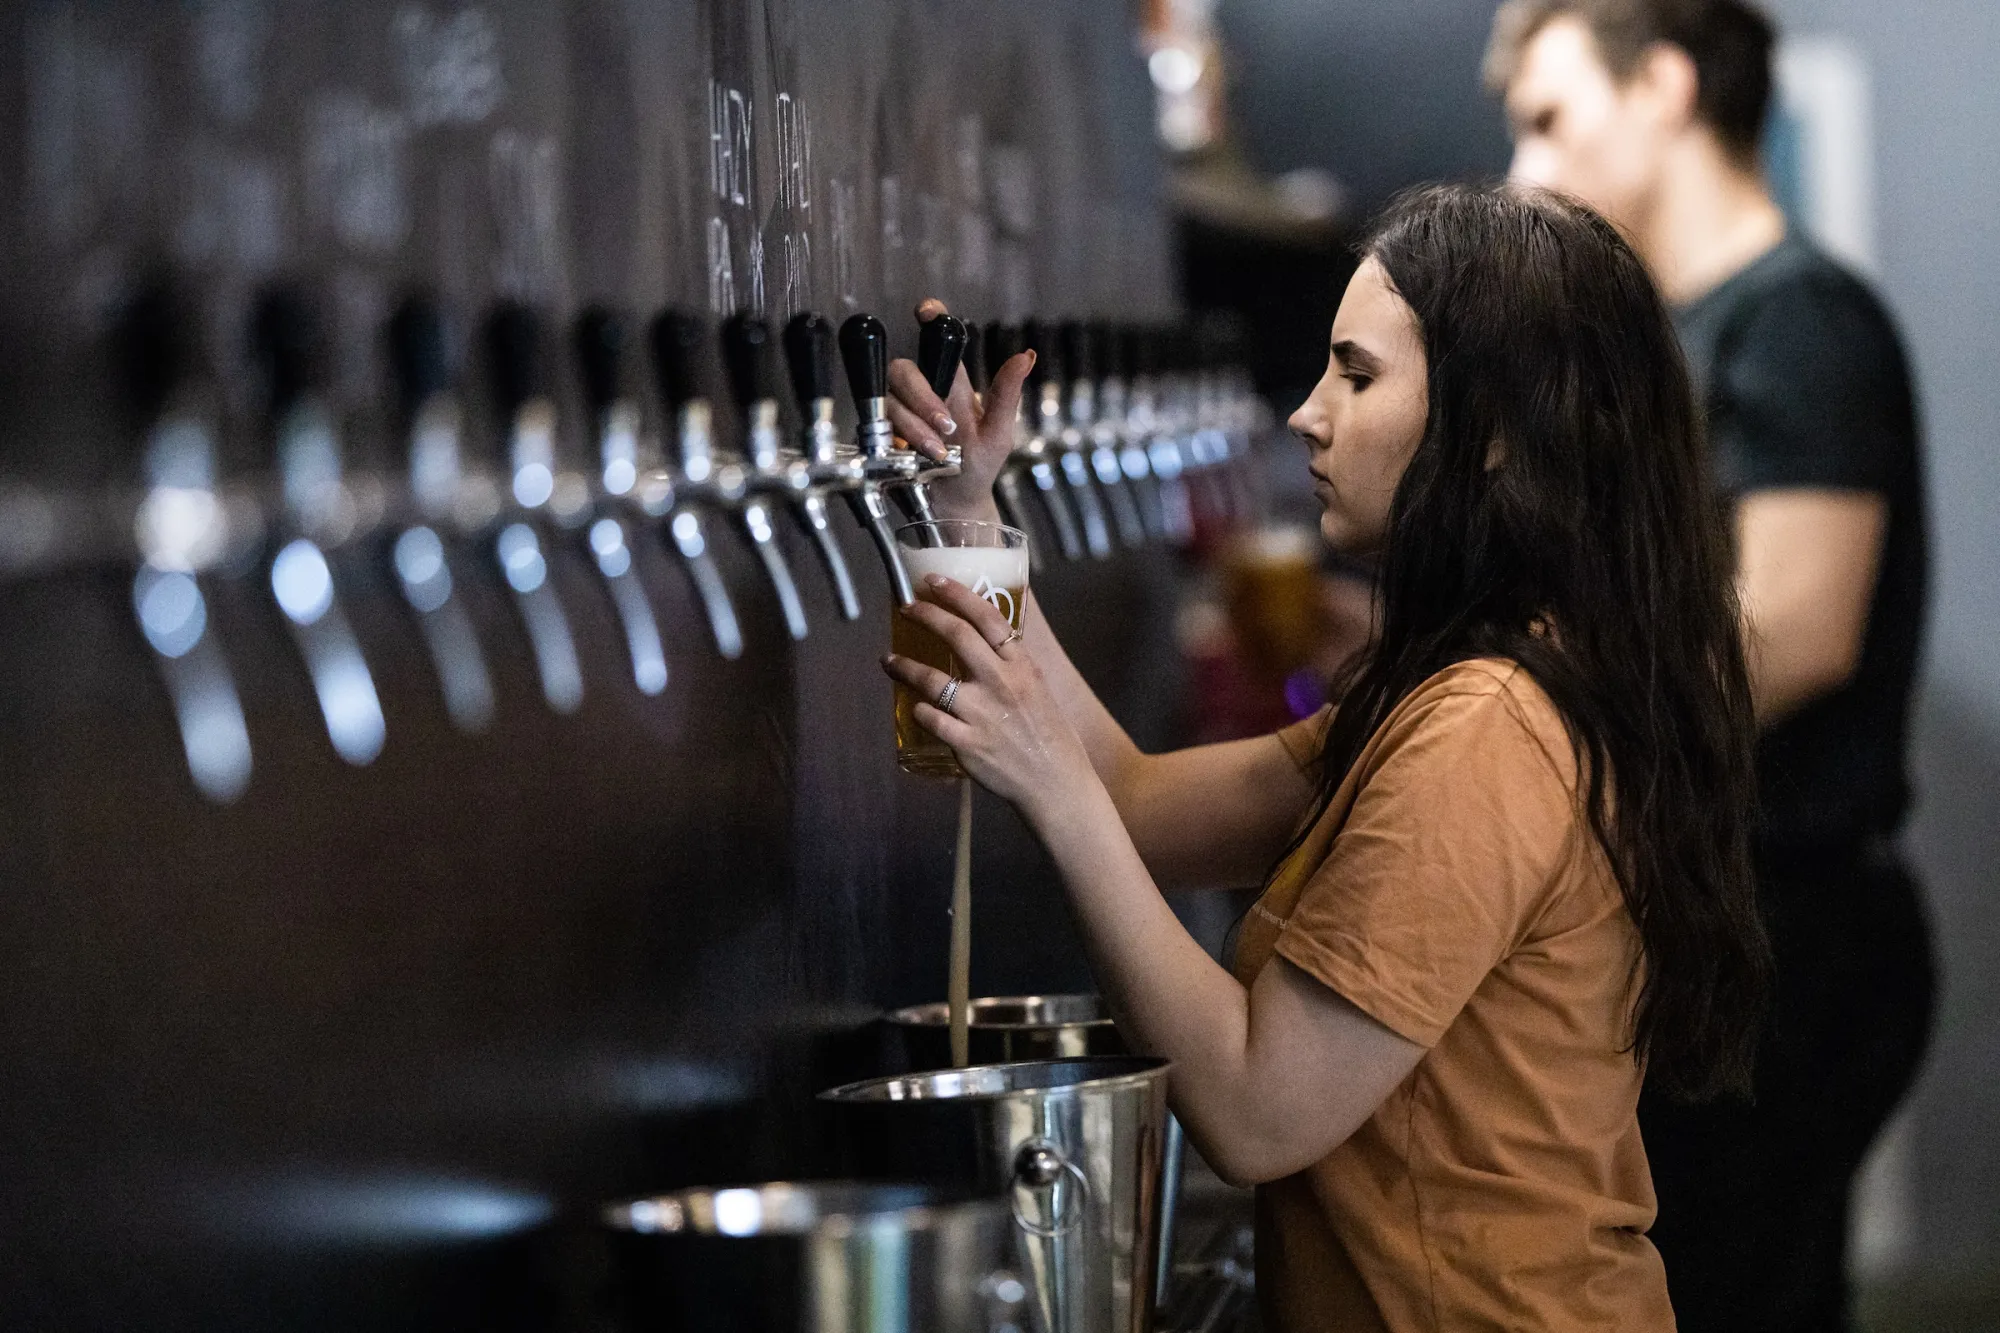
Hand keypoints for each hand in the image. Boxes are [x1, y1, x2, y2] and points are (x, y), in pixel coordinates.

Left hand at [881, 574, 1095, 815]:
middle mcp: (1002, 684)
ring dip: (904, 666)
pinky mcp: (967, 744)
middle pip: (957, 636)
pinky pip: (931, 718)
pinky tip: (914, 706)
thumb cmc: (1049, 735)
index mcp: (1022, 666)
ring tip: (889, 660)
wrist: (1056, 784)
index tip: (933, 581)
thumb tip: (983, 639)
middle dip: (926, 616)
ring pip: (932, 680)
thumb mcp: (1038, 687)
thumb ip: (1010, 664)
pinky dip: (918, 709)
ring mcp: (982, 715)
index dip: (957, 594)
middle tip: (907, 608)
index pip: (988, 617)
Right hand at [886, 298, 1034, 520]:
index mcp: (951, 383)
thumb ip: (1007, 393)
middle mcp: (922, 392)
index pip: (938, 342)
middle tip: (947, 426)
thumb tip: (1026, 357)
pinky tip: (916, 457)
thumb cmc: (978, 466)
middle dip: (923, 397)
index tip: (929, 310)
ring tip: (939, 452)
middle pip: (905, 370)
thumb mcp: (1000, 431)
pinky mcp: (882, 433)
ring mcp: (900, 412)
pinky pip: (878, 426)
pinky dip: (901, 441)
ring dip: (915, 426)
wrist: (958, 504)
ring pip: (891, 400)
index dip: (932, 320)